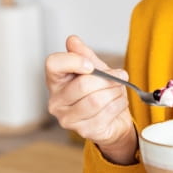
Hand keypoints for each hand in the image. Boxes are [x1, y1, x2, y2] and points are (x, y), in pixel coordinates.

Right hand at [45, 35, 136, 163]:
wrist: (114, 119)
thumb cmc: (101, 92)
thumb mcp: (95, 69)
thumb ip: (84, 55)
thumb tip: (72, 40)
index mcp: (56, 81)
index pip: (53, 64)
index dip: (74, 61)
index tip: (91, 64)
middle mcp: (56, 101)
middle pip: (82, 84)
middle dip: (107, 79)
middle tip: (118, 76)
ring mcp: (68, 119)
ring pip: (96, 100)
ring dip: (115, 92)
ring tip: (118, 90)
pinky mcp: (84, 131)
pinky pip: (106, 112)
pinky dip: (119, 104)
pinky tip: (119, 102)